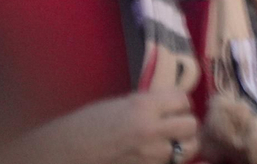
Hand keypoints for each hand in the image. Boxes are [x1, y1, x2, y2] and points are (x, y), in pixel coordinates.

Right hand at [15, 89, 197, 163]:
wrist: (65, 152)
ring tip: (168, 142)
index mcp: (143, 106)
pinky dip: (168, 159)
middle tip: (173, 125)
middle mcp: (152, 130)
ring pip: (187, 148)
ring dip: (182, 144)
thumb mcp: (120, 104)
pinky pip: (170, 163)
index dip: (178, 103)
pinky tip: (154, 154)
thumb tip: (172, 104)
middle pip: (191, 125)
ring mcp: (150, 155)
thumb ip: (149, 104)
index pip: (183, 99)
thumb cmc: (87, 124)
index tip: (171, 106)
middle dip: (185, 124)